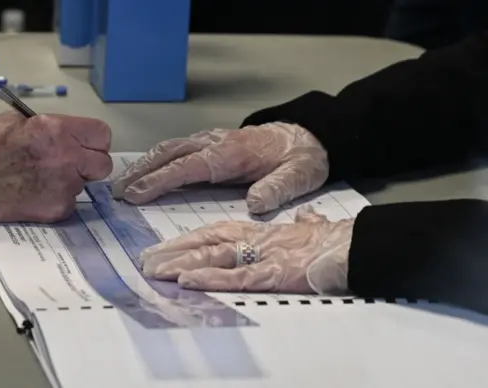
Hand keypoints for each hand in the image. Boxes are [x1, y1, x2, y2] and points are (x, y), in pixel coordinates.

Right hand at [0, 111, 112, 225]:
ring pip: (85, 185)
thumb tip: (68, 136)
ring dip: (71, 182)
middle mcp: (68, 158)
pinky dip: (57, 199)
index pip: (103, 135)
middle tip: (70, 164)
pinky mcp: (57, 209)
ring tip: (42, 179)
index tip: (83, 144)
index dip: (94, 140)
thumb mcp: (18, 121)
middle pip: (103, 164)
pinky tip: (35, 194)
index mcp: (58, 130)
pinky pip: (69, 203)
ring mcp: (64, 186)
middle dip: (90, 164)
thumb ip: (51, 128)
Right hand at [112, 122, 328, 213]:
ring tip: (122, 183)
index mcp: (232, 153)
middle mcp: (216, 143)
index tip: (135, 193)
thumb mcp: (299, 176)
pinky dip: (157, 159)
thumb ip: (277, 188)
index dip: (160, 180)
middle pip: (170, 153)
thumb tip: (255, 203)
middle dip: (141, 171)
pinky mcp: (212, 143)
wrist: (308, 135)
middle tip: (116, 191)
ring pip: (170, 148)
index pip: (188, 167)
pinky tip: (147, 170)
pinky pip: (178, 148)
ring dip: (144, 164)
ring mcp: (212, 140)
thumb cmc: (301, 157)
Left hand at [140, 206, 352, 293]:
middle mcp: (257, 239)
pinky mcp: (275, 273)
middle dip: (174, 252)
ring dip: (181, 265)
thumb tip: (308, 219)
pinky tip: (187, 282)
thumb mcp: (317, 229)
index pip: (217, 232)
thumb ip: (306, 224)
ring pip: (214, 258)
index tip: (166, 248)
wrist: (362, 244)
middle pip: (207, 243)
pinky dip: (209, 279)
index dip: (189, 241)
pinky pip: (236, 277)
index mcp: (263, 231)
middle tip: (146, 261)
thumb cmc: (338, 240)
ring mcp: (265, 255)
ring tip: (154, 271)